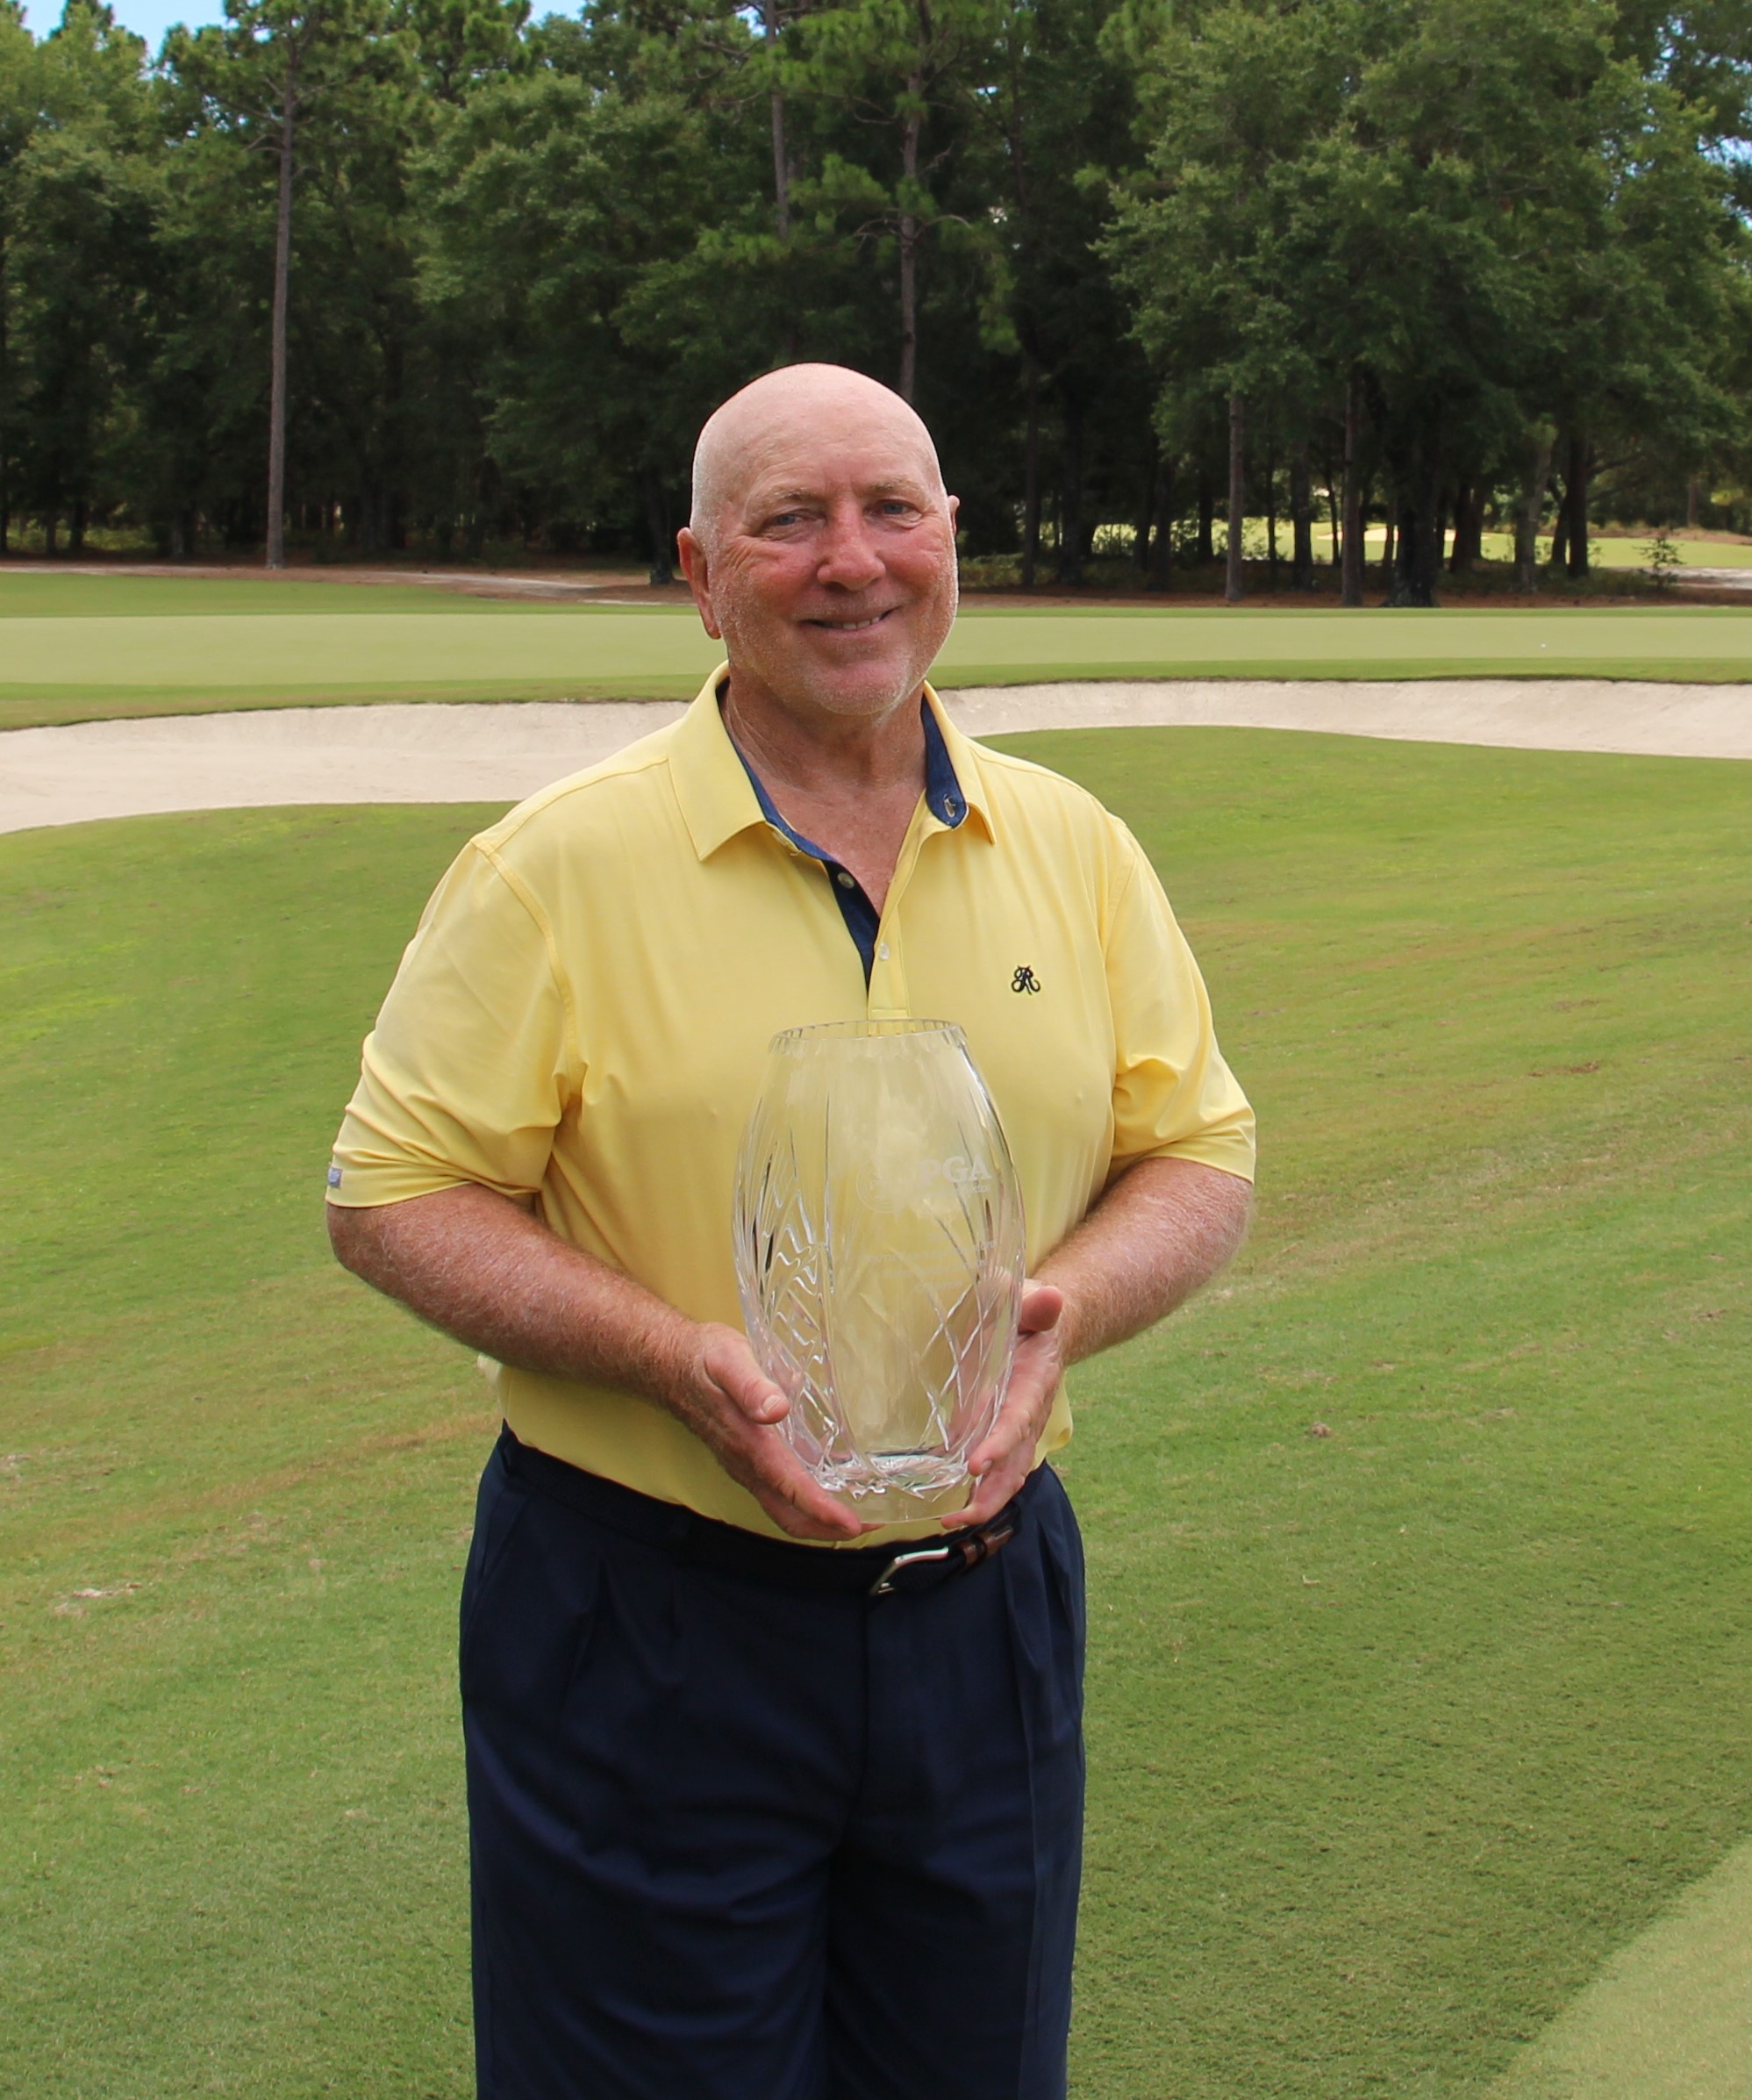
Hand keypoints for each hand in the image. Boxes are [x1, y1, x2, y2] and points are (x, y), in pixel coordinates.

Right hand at [661, 1321, 875, 1541]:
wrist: (669, 1365)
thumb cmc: (702, 1360)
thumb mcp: (729, 1360)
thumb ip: (751, 1385)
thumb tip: (775, 1409)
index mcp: (748, 1443)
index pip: (789, 1487)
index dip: (821, 1510)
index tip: (852, 1523)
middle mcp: (746, 1463)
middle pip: (788, 1514)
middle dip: (828, 1528)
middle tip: (871, 1525)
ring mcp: (745, 1466)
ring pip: (783, 1508)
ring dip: (819, 1519)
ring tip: (860, 1514)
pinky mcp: (748, 1459)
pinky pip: (779, 1491)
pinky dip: (807, 1500)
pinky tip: (833, 1484)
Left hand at [939, 1280, 1066, 1531]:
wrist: (1039, 1324)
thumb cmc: (1025, 1309)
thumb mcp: (1025, 1299)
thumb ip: (1033, 1301)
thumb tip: (1050, 1297)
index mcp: (1035, 1381)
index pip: (1018, 1418)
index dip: (1000, 1443)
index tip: (975, 1465)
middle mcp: (1031, 1413)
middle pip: (1017, 1463)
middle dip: (993, 1493)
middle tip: (961, 1515)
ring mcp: (1018, 1429)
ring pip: (1008, 1475)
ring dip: (983, 1502)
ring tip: (948, 1522)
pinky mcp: (1002, 1434)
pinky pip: (994, 1470)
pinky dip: (976, 1492)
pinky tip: (946, 1507)